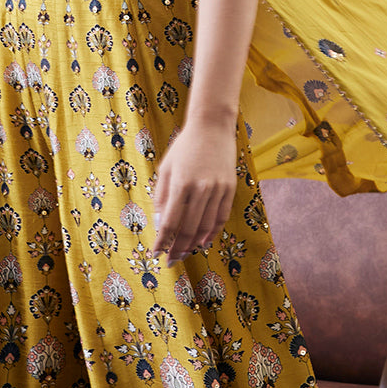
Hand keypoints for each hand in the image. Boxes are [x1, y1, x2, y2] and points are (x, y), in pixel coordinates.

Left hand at [151, 118, 237, 264]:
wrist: (212, 127)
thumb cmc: (183, 147)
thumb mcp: (166, 168)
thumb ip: (162, 196)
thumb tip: (161, 223)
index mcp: (181, 183)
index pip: (170, 221)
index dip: (163, 240)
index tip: (157, 253)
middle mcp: (200, 188)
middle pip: (188, 228)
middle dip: (178, 248)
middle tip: (171, 260)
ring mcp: (217, 189)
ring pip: (206, 226)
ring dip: (194, 244)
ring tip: (185, 254)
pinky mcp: (229, 188)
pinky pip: (221, 217)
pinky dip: (212, 232)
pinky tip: (203, 242)